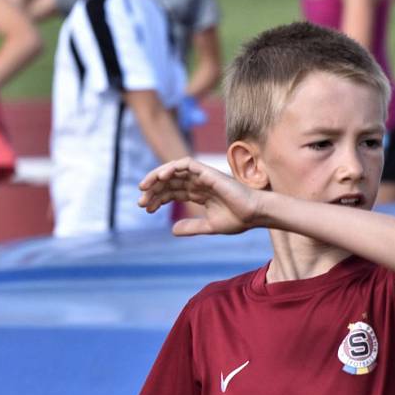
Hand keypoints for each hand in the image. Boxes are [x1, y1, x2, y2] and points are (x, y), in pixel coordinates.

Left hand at [138, 157, 262, 235]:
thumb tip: (172, 230)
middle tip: (140, 202)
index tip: (146, 209)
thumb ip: (191, 227)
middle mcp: (199, 183)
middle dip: (153, 190)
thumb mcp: (209, 226)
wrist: (254, 215)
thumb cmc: (238, 219)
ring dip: (157, 177)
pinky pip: (186, 164)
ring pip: (174, 171)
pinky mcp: (208, 172)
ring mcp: (203, 176)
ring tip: (144, 188)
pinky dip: (172, 167)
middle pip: (170, 181)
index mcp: (199, 193)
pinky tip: (161, 177)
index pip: (172, 191)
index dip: (158, 198)